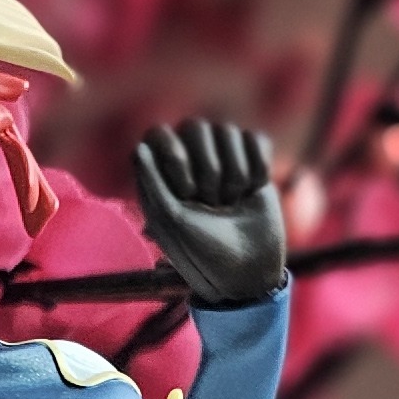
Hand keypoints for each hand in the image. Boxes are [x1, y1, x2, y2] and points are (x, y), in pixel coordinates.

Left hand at [133, 118, 287, 312]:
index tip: (186, 194)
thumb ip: (152, 181)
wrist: (249, 271)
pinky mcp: (254, 162)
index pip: (161, 134)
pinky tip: (253, 192)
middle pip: (197, 127)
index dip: (176, 159)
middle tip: (213, 204)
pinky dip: (257, 167)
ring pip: (228, 131)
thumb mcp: (170, 220)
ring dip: (234, 173)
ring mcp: (224, 159)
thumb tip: (140, 146)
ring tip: (232, 203)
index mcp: (164, 175)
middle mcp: (192, 161)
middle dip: (208, 170)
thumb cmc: (202, 250)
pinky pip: (256, 139)